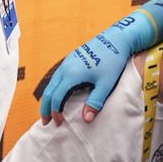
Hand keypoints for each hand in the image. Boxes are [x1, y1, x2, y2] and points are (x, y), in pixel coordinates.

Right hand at [38, 10, 157, 124]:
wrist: (116, 39)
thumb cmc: (113, 61)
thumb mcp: (106, 84)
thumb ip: (95, 101)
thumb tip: (86, 120)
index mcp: (72, 74)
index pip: (57, 97)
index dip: (55, 112)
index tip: (58, 123)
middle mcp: (66, 67)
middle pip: (49, 90)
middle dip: (46, 107)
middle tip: (46, 122)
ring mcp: (67, 61)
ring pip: (51, 82)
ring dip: (48, 98)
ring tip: (50, 111)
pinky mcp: (71, 58)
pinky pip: (57, 76)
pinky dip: (54, 88)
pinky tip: (58, 94)